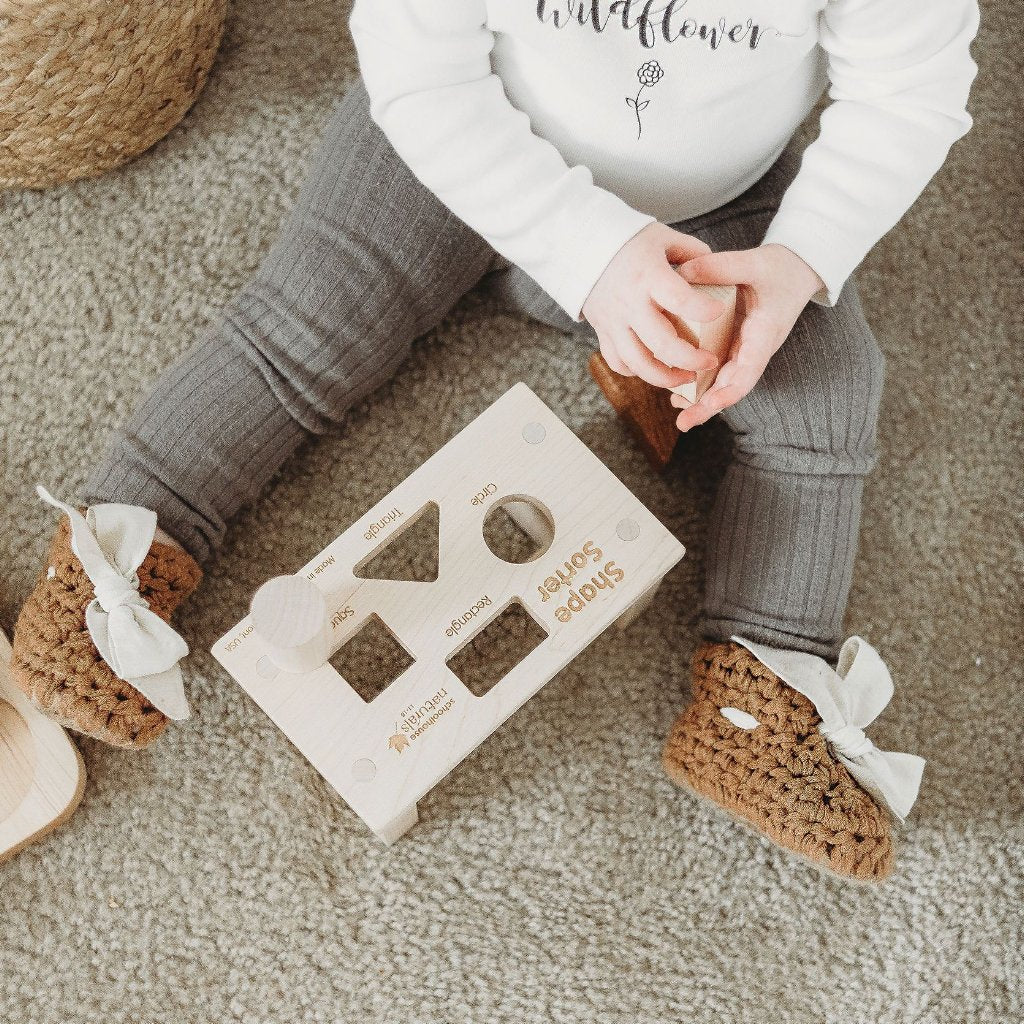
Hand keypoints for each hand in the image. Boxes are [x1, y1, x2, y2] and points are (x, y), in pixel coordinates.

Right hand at [582, 223, 725, 388]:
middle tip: (711, 362)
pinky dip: (637, 372)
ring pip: (638, 363)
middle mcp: (630, 304)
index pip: (679, 299)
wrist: (579, 249)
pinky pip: (619, 362)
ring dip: (665, 377)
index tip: (720, 312)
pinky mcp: (604, 333)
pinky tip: (656, 369)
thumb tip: (719, 272)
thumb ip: (694, 253)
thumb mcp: (663, 238)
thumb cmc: (628, 242)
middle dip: (691, 359)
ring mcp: (614, 323)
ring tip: (687, 378)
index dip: (703, 309)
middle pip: (661, 343)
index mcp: (648, 276)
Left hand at [670, 243, 823, 430]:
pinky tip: (678, 393)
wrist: (798, 270)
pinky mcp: (737, 346)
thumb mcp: (755, 261)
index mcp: (765, 332)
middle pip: (734, 385)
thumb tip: (683, 272)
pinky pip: (719, 370)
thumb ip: (721, 267)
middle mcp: (756, 348)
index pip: (750, 369)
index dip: (731, 389)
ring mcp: (746, 350)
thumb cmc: (781, 268)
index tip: (712, 404)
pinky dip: (701, 383)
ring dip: (702, 400)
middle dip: (709, 406)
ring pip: (725, 382)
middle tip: (684, 423)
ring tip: (679, 414)